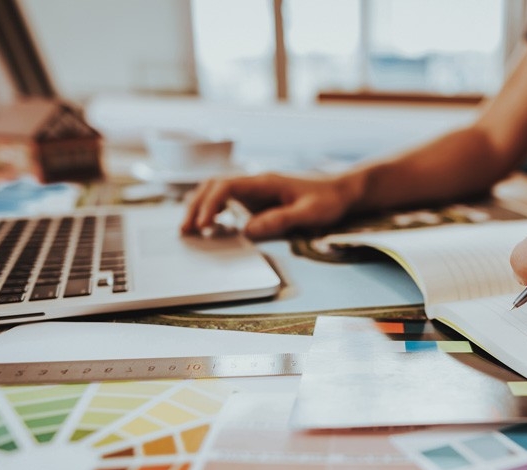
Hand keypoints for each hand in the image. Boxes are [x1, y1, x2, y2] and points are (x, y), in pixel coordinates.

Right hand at [180, 172, 356, 238]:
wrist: (341, 191)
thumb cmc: (328, 200)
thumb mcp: (309, 213)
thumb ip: (280, 220)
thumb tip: (248, 231)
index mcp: (265, 181)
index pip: (227, 185)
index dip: (211, 203)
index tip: (203, 224)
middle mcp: (255, 182)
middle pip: (214, 185)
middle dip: (196, 205)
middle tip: (185, 230)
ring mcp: (254, 190)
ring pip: (216, 191)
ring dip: (200, 206)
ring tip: (189, 229)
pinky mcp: (257, 200)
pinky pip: (227, 200)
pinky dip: (213, 210)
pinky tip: (208, 227)